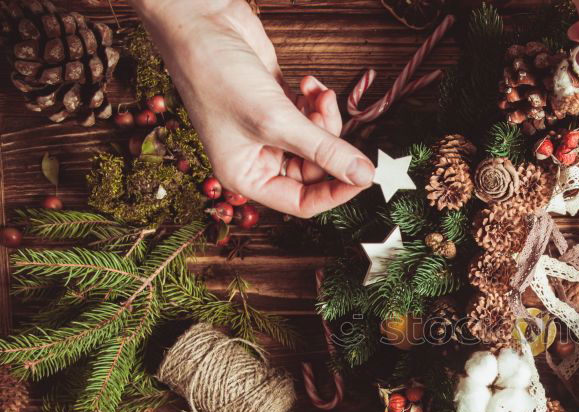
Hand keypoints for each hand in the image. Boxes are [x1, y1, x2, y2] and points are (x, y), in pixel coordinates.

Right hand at [133, 0, 373, 216]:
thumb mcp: (276, 120)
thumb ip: (323, 149)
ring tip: (318, 94)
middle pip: (315, 170)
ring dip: (325, 118)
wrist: (198, 24)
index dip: (335, 192)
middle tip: (327, 113)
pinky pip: (311, 117)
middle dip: (329, 142)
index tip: (362, 176)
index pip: (302, 203)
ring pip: (317, 142)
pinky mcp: (278, 106)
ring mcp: (269, 132)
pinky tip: (308, 83)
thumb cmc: (215, 75)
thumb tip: (363, 175)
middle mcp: (258, 158)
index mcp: (247, 177)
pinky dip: (316, 101)